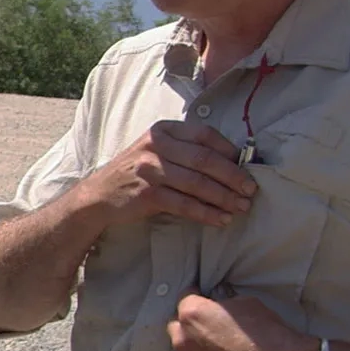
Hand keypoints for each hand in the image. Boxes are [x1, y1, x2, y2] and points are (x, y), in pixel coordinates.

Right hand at [76, 121, 255, 229]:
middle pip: (205, 160)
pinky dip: (206, 213)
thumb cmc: (135, 172)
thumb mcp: (155, 150)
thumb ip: (184, 150)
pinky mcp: (147, 195)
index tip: (246, 165)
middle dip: (233, 176)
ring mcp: (150, 170)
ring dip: (224, 198)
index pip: (204, 134)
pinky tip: (220, 220)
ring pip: (198, 184)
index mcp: (162, 130)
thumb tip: (232, 163)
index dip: (229, 150)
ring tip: (241, 207)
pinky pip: (185, 205)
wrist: (98, 195)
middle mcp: (155, 146)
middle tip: (251, 190)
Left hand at [169, 291, 319, 350]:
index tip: (203, 297)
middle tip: (208, 322)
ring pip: (186, 349)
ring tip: (217, 345)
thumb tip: (219, 307)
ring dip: (196, 344)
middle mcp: (184, 339)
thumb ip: (223, 304)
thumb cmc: (265, 331)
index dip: (196, 296)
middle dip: (190, 322)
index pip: (184, 299)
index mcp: (192, 314)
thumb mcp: (245, 303)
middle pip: (177, 326)